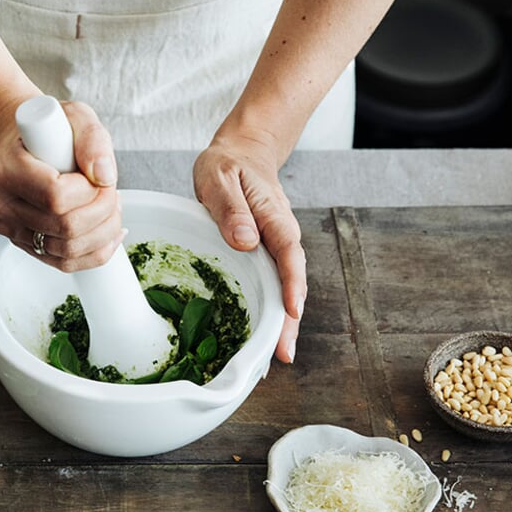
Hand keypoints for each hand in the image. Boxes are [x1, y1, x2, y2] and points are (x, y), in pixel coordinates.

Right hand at [0, 100, 123, 271]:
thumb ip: (92, 139)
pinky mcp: (23, 244)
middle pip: (65, 227)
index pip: (56, 196)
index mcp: (4, 169)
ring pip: (68, 250)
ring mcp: (9, 228)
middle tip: (109, 191)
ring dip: (103, 232)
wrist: (23, 142)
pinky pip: (65, 263)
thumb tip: (104, 177)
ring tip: (109, 207)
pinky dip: (95, 251)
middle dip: (102, 212)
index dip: (90, 191)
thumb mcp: (74, 116)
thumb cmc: (48, 130)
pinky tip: (108, 233)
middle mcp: (0, 204)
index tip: (97, 175)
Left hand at [193, 134, 305, 363]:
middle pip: (291, 281)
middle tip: (281, 355)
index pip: (288, 252)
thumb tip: (246, 241)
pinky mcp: (265, 254)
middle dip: (288, 320)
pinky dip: (268, 311)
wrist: (243, 152)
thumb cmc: (229, 163)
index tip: (291, 311)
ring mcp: (274, 246)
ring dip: (280, 323)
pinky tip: (258, 336)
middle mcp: (280, 235)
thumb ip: (231, 208)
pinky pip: (270, 284)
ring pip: (282, 288)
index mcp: (273, 216)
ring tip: (271, 359)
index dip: (291, 284)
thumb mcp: (220, 177)